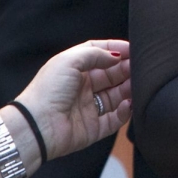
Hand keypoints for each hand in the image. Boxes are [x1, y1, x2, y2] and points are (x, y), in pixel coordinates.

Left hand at [13, 40, 131, 161]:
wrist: (37, 125)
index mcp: (74, 69)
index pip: (100, 55)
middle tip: (140, 67)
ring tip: (138, 85)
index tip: (133, 49)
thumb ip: (96, 53)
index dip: (116, 50)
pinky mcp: (94, 128)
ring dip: (129, 89)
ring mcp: (89, 108)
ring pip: (117, 96)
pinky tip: (128, 103)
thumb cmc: (49, 90)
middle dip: (127, 69)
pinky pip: (115, 119)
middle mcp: (83, 87)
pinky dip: (125, 112)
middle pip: (112, 75)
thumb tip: (117, 56)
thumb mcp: (70, 60)